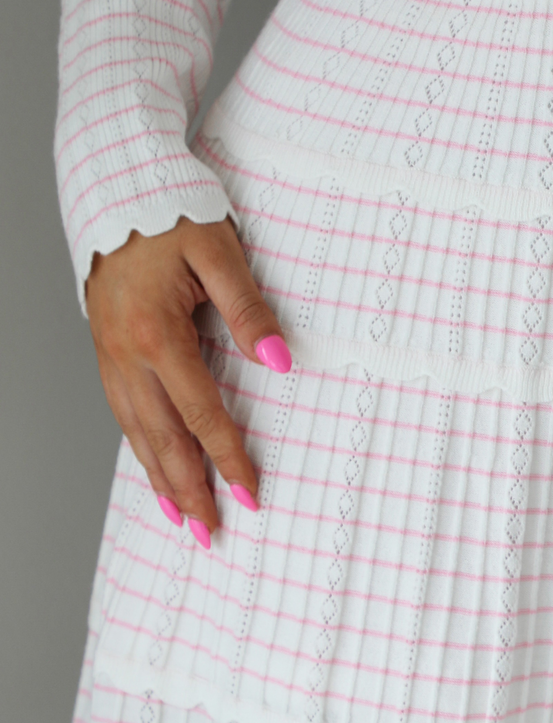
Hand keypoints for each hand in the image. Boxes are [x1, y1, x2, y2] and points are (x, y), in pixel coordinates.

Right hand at [84, 217, 290, 546]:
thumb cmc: (172, 212)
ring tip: (183, 519)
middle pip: (161, 438)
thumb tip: (279, 361)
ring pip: (136, 432)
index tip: (251, 494)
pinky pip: (123, 413)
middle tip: (213, 535)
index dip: (228, 458)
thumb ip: (248, 307)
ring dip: (161, 479)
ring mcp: (110, 355)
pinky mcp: (105, 350)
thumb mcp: (217, 250)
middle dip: (189, 490)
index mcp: (157, 333)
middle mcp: (126, 354)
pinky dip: (139, 448)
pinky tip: (155, 468)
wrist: (116, 187)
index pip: (201, 412)